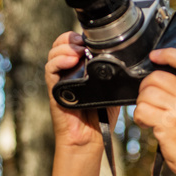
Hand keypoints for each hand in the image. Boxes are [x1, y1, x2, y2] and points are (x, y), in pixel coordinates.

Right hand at [45, 32, 119, 148]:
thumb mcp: (112, 90)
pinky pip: (50, 70)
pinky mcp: (54, 89)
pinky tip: (70, 60)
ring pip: (53, 54)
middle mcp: (67, 72)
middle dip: (70, 39)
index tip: (89, 39)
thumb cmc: (101, 117)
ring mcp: (59, 80)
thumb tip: (126, 62)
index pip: (73, 45)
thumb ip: (115, 76)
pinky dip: (58, 61)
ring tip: (77, 51)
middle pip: (60, 45)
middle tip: (82, 43)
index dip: (78, 37)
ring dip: (64, 47)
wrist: (90, 138)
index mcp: (80, 69)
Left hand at [133, 48, 175, 175]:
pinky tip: (147, 124)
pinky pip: (141, 111)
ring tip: (149, 115)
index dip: (168, 53)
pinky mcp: (167, 124)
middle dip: (145, 89)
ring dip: (141, 105)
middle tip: (149, 102)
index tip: (154, 56)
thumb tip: (155, 78)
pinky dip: (139, 118)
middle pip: (155, 77)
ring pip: (146, 94)